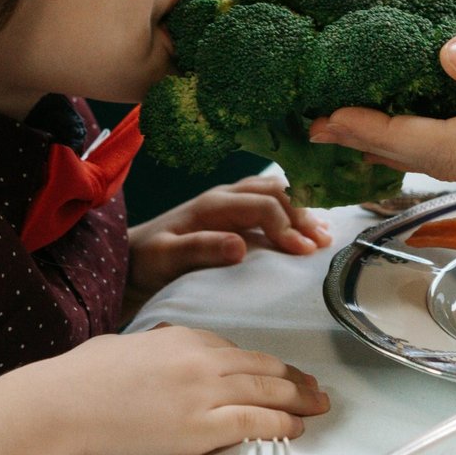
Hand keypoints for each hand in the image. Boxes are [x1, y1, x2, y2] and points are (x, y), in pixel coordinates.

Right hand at [46, 324, 330, 454]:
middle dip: (295, 380)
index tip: (282, 373)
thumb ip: (154, 347)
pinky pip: (255, 423)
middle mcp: (201, 361)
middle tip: (318, 391)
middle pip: (263, 368)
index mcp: (183, 338)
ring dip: (300, 401)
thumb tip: (160, 346)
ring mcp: (203, 393)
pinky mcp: (199, 427)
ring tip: (319, 408)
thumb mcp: (125, 348)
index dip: (266, 365)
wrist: (61, 403)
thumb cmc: (80, 379)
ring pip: (268, 392)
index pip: (237, 351)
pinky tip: (296, 430)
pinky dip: (281, 425)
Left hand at [127, 176, 332, 301]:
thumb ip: (200, 250)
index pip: (262, 205)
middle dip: (302, 215)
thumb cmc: (148, 261)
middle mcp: (224, 196)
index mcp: (212, 205)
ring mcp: (229, 202)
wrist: (131, 258)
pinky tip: (307, 228)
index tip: (304, 252)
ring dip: (300, 211)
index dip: (286, 226)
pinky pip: (269, 203)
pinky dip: (292, 212)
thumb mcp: (166, 258)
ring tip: (324, 235)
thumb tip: (240, 246)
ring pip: (274, 194)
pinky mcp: (232, 213)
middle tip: (324, 242)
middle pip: (274, 194)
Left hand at [310, 0, 455, 190]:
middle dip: (370, 144)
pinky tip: (385, 126)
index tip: (329, 117)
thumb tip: (443, 58)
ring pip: (446, 166)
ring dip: (390, 148)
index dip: (381, 131)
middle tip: (308, 125)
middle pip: (435, 164)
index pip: (443, 143)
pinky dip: (421, 144)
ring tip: (332, 126)